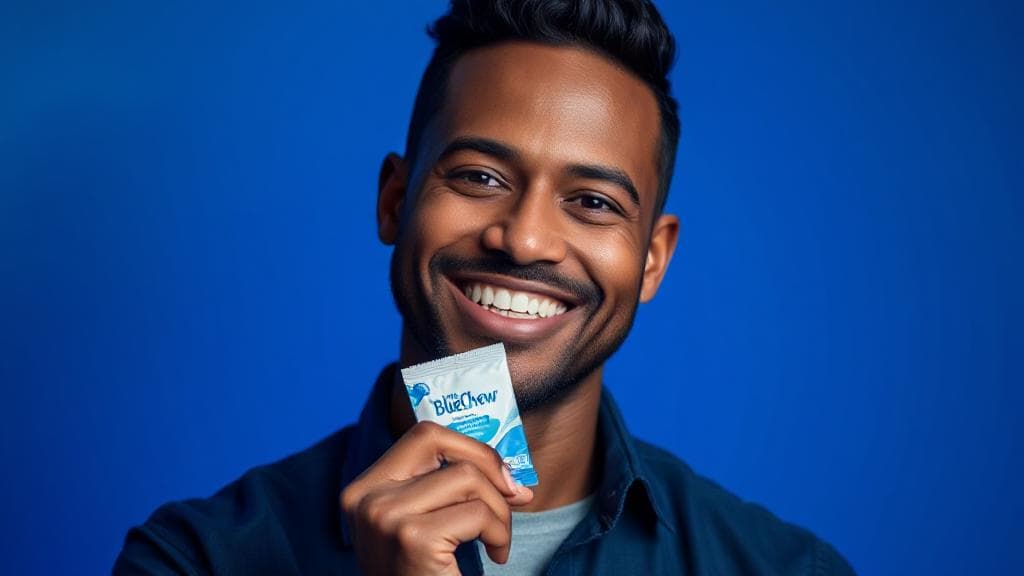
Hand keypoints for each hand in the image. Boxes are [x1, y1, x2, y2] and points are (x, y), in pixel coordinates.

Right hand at [340, 421, 533, 574]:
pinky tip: (496, 555)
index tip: (502, 474)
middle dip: (491, 470)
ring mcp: (385, 516)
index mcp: (363, 489)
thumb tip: (510, 472)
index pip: (424, 434)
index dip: (471, 447)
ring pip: (467, 479)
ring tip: (497, 541)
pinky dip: (499, 534)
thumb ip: (449, 489)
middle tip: (516, 499)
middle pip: (446, 449)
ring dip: (499, 512)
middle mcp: (366, 498)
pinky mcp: (411, 538)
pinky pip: (477, 514)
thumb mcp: (424, 524)